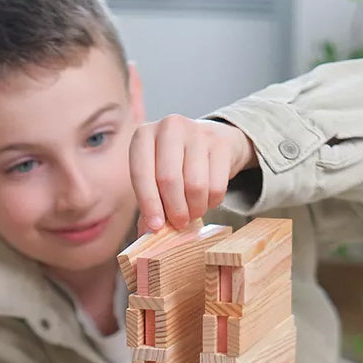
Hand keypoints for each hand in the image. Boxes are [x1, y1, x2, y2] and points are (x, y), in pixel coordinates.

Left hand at [129, 116, 257, 231]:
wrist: (209, 142)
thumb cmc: (173, 167)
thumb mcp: (153, 181)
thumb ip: (147, 207)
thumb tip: (147, 235)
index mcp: (143, 135)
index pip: (141, 174)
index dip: (148, 204)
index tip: (155, 227)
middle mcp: (169, 126)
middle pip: (169, 180)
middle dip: (174, 210)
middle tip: (179, 223)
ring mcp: (197, 131)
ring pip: (195, 185)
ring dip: (195, 208)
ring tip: (193, 211)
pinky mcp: (221, 143)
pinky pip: (217, 186)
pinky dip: (212, 202)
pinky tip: (207, 199)